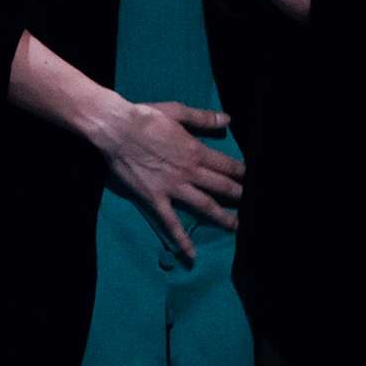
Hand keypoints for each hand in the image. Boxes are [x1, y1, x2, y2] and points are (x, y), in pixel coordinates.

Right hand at [90, 100, 245, 264]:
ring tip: (235, 226)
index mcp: (195, 151)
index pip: (226, 165)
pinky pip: (171, 222)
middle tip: (249, 203)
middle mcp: (189, 172)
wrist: (116, 130)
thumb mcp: (177, 111)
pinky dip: (182, 239)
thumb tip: (227, 119)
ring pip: (204, 206)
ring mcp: (173, 188)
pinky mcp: (155, 199)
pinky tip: (191, 254)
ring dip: (222, 217)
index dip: (240, 172)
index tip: (249, 177)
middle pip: (220, 186)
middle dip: (237, 195)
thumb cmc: (145, 117)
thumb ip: (203, 118)